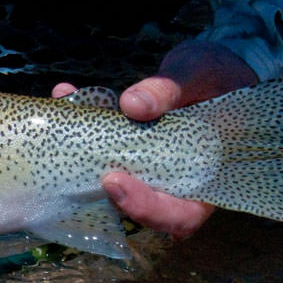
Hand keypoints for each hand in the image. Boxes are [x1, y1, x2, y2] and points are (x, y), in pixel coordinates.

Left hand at [52, 40, 257, 238]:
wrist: (208, 67)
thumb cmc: (217, 76)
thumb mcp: (201, 74)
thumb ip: (171, 89)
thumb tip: (132, 105)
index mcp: (205, 177)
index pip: (180, 215)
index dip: (147, 209)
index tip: (115, 181)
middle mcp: (171, 181)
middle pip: (137, 208)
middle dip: (106, 193)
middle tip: (84, 168)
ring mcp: (143, 168)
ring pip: (109, 181)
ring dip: (82, 158)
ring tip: (67, 116)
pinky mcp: (121, 150)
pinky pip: (97, 148)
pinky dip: (78, 125)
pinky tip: (64, 93)